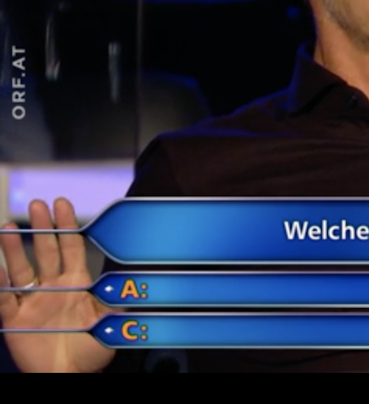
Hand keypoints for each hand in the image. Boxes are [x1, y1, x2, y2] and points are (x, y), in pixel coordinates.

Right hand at [1, 198, 114, 372]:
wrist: (67, 376)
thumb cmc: (91, 351)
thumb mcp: (111, 322)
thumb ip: (121, 298)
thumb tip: (142, 278)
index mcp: (76, 283)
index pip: (71, 246)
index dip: (67, 225)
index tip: (61, 203)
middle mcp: (53, 287)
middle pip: (45, 251)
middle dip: (42, 228)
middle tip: (37, 206)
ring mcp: (32, 301)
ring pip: (21, 269)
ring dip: (14, 249)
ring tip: (8, 228)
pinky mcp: (14, 320)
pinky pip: (3, 299)